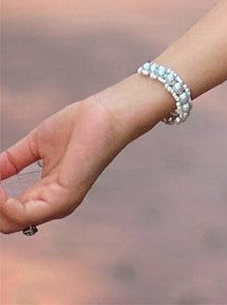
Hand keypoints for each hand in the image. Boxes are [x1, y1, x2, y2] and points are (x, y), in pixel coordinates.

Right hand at [0, 93, 136, 233]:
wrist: (107, 112)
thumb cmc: (78, 125)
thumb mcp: (36, 145)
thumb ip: (11, 161)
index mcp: (44, 194)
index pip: (8, 213)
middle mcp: (51, 205)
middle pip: (7, 223)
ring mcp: (59, 204)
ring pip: (12, 223)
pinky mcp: (65, 198)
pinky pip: (27, 214)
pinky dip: (5, 206)